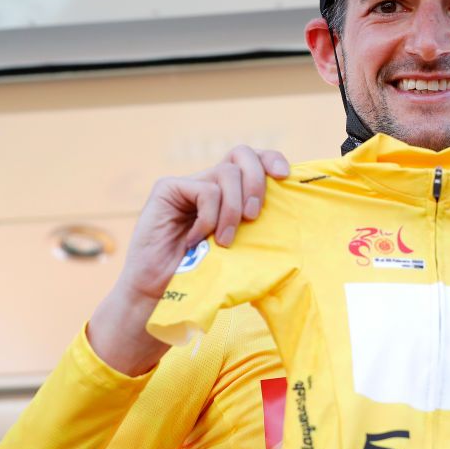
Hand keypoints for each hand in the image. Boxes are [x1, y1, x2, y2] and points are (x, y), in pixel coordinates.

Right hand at [87, 146, 289, 374]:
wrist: (159, 293)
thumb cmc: (204, 275)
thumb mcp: (240, 245)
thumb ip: (255, 223)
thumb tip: (290, 207)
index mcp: (230, 192)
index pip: (254, 159)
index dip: (271, 159)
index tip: (284, 176)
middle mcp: (210, 182)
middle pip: (242, 155)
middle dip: (256, 182)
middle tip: (254, 216)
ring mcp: (188, 183)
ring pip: (227, 173)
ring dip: (232, 210)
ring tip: (224, 241)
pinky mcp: (168, 188)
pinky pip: (206, 191)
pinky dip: (209, 217)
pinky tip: (196, 239)